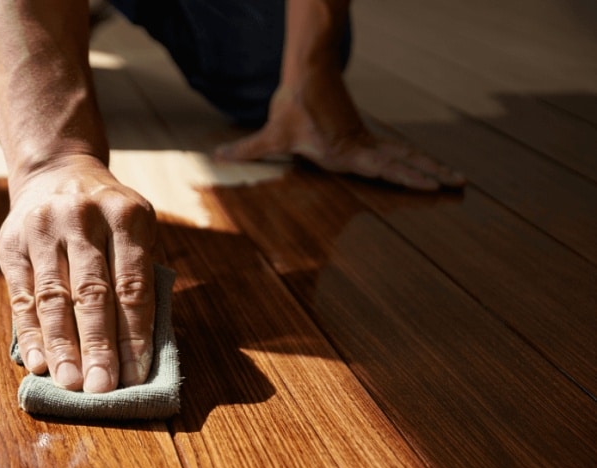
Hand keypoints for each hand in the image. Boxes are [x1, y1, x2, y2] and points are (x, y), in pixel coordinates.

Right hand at [0, 154, 157, 392]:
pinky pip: (22, 296)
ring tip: (70, 384)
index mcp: (126, 215)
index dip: (133, 335)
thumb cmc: (106, 217)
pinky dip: (31, 334)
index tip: (136, 376)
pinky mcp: (12, 244)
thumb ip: (139, 277)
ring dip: (63, 346)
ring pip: (54, 298)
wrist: (56, 171)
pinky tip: (38, 363)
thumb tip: (139, 351)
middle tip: (101, 388)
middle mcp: (83, 217)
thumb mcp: (135, 229)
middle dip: (98, 346)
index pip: (132, 285)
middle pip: (92, 293)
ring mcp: (43, 229)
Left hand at [214, 71, 464, 190]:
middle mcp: (360, 147)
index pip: (383, 167)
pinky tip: (428, 169)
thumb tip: (216, 156)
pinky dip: (414, 160)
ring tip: (458, 178)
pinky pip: (395, 150)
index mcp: (344, 151)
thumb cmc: (291, 103)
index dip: (407, 177)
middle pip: (403, 162)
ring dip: (430, 166)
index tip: (430, 185)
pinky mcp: (363, 135)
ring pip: (405, 155)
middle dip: (431, 174)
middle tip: (461, 184)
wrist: (308, 73)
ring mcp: (365, 141)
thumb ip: (246, 149)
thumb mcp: (269, 133)